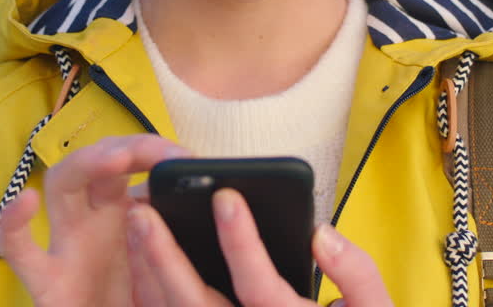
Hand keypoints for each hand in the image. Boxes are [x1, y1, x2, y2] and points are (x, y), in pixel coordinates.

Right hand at [0, 134, 189, 306]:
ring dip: (86, 164)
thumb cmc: (143, 303)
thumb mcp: (170, 261)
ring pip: (60, 185)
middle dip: (125, 147)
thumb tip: (220, 200)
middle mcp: (90, 220)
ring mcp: (64, 246)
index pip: (131, 161)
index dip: (155, 149)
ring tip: (116, 159)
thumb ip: (181, 230)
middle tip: (161, 154)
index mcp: (121, 211)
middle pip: (96, 162)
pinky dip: (14, 224)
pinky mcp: (46, 283)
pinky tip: (26, 201)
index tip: (187, 156)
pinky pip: (19, 250)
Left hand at [125, 188, 392, 306]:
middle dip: (166, 255)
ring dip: (148, 271)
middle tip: (146, 209)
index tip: (225, 195)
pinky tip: (140, 257)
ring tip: (136, 222)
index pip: (258, 285)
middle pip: (196, 303)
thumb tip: (320, 235)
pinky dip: (149, 292)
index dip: (241, 240)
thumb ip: (356, 273)